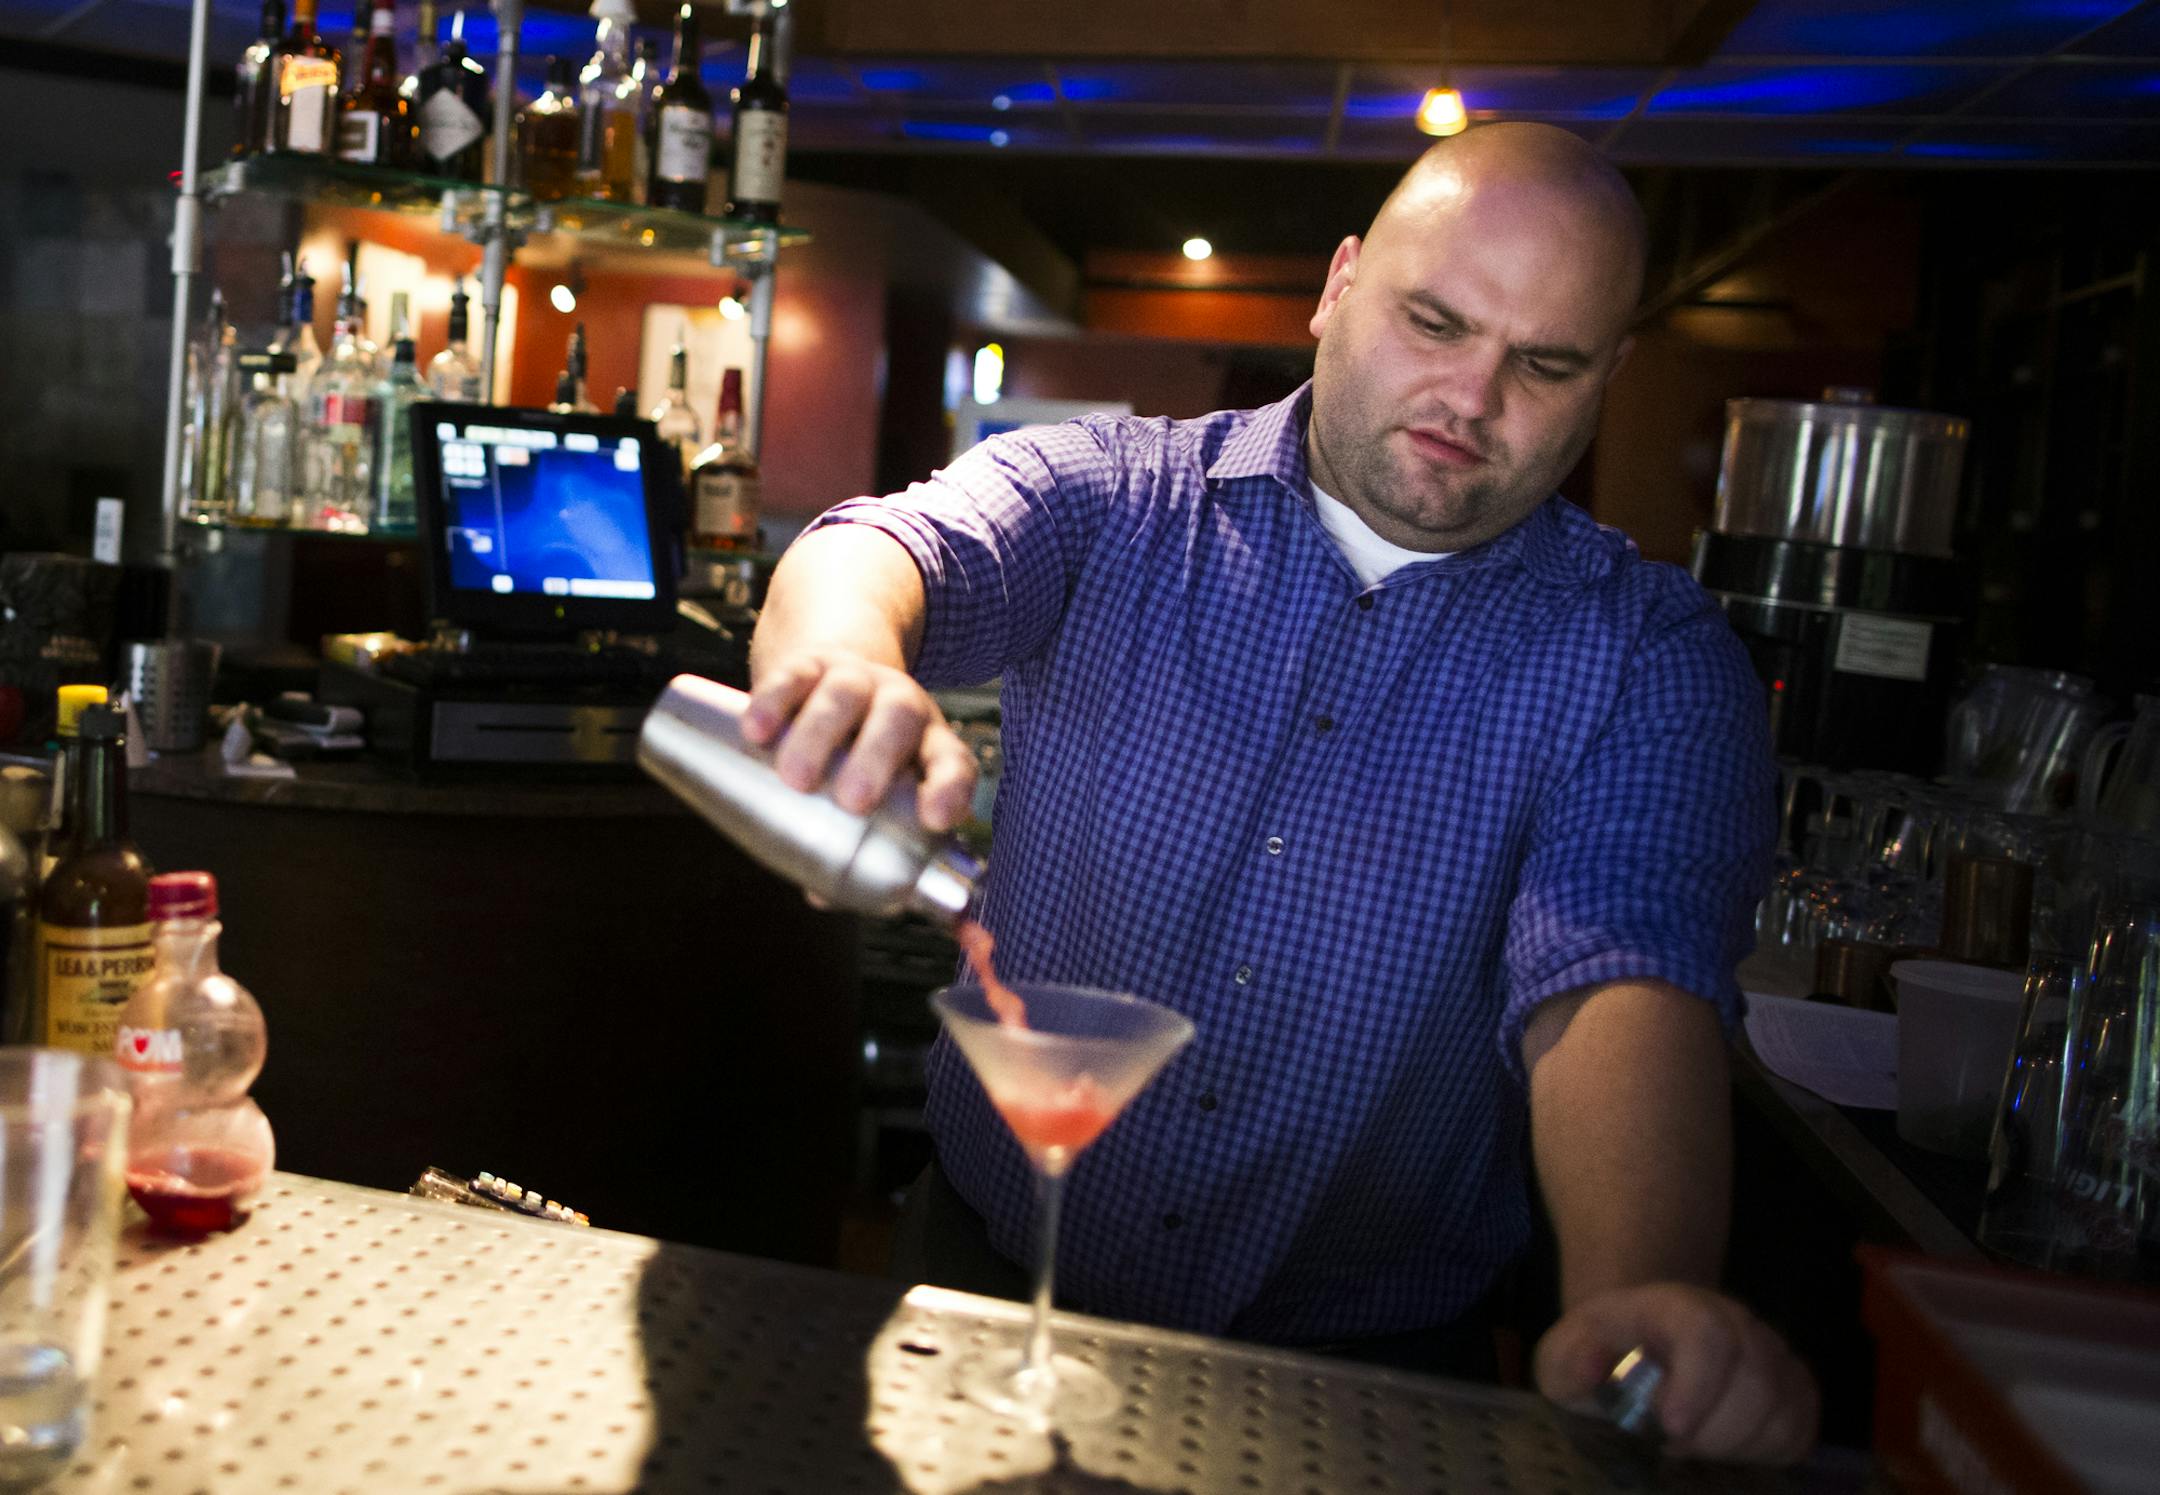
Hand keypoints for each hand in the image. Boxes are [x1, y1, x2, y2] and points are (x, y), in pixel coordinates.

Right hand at [741, 649, 977, 833]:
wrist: (828, 680)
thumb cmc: (858, 760)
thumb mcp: (873, 797)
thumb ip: (858, 852)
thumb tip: (822, 898)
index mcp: (929, 746)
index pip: (953, 764)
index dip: (950, 790)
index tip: (934, 819)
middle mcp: (901, 707)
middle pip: (899, 720)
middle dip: (877, 759)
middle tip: (852, 802)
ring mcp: (856, 680)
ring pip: (846, 695)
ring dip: (821, 734)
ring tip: (794, 778)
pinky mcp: (809, 664)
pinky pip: (795, 675)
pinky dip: (776, 701)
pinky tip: (757, 730)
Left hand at [1534, 1282, 1818, 1464]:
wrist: (1640, 1342)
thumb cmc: (1603, 1353)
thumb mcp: (1566, 1354)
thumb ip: (1571, 1361)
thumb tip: (1593, 1369)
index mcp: (1677, 1306)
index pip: (1708, 1334)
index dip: (1699, 1384)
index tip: (1671, 1429)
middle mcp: (1735, 1320)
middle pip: (1755, 1378)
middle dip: (1713, 1431)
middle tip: (1670, 1444)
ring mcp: (1771, 1352)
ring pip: (1783, 1407)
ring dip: (1737, 1444)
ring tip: (1692, 1444)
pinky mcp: (1794, 1387)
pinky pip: (1799, 1429)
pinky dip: (1766, 1451)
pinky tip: (1726, 1448)